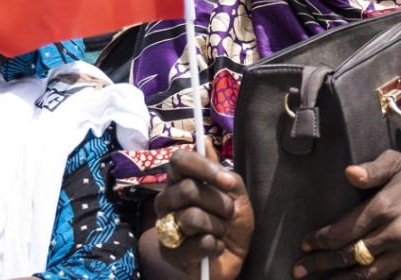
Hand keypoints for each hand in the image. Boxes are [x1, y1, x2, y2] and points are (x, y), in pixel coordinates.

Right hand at [140, 147, 253, 279]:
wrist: (233, 257)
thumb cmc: (232, 221)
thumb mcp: (236, 194)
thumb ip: (222, 172)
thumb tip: (204, 143)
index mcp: (180, 181)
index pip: (178, 159)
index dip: (203, 167)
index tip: (226, 181)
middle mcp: (166, 200)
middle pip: (188, 189)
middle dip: (219, 203)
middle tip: (229, 212)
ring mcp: (164, 226)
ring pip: (193, 217)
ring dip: (219, 226)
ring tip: (220, 231)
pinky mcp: (169, 253)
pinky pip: (200, 243)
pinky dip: (216, 246)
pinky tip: (214, 248)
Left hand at [295, 150, 400, 278]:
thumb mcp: (398, 163)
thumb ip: (371, 169)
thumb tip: (348, 173)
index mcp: (383, 207)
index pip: (343, 231)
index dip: (321, 239)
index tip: (305, 244)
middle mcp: (392, 234)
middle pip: (349, 255)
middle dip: (321, 264)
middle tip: (300, 269)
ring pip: (365, 275)